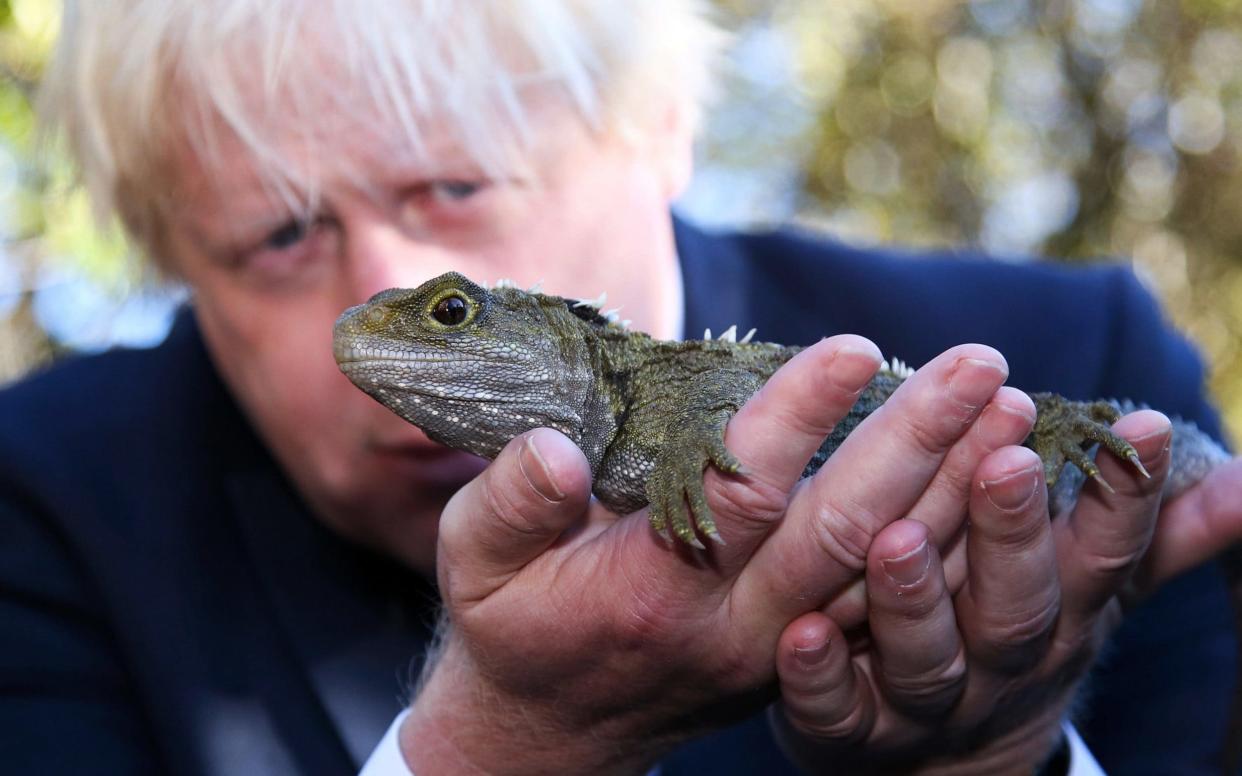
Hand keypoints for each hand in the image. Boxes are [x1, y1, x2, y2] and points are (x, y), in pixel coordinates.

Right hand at [398, 337, 1025, 773]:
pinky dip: (945, 535)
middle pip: (844, 530)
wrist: (553, 735)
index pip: (742, 496)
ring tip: (1013, 405)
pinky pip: (888, 591)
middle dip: (918, 444)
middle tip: (982, 364)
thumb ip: (509, 504)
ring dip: (954, 487)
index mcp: (655, 589)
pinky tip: (986, 473)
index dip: (798, 421)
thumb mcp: (475, 564)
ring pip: (885, 567)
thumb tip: (556, 448)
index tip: (857, 348)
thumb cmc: (513, 626)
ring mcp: (780, 643)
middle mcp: (735, 622)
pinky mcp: (802, 648)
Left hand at [771, 409, 1175, 773]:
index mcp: (1055, 615)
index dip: (1123, 498)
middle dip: (1011, 535)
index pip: (1099, 555)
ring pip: (926, 660)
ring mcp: (924, 704)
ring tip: (896, 541)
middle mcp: (997, 662)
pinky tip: (802, 635)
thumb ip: (1152, 536)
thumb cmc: (1009, 636)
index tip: (1143, 427)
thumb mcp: (1088, 592)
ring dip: (913, 603)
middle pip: (1014, 605)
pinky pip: (834, 712)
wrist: (943, 769)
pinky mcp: (847, 734)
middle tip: (1006, 462)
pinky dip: (819, 678)